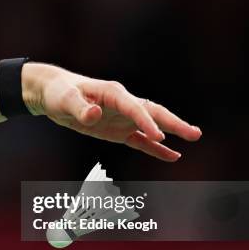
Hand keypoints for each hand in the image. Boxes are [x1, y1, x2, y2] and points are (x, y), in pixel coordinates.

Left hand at [22, 64, 201, 160]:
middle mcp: (123, 104)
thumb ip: (80, 108)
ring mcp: (122, 118)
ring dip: (171, 132)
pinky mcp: (118, 130)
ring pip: (151, 126)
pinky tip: (172, 156)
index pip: (135, 108)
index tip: (159, 136)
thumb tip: (95, 114)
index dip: (147, 122)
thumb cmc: (60, 93)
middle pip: (153, 113)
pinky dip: (155, 148)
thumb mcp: (65, 100)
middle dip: (173, 123)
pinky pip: (140, 141)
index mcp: (113, 93)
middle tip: (194, 134)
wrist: (54, 94)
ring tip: (193, 138)